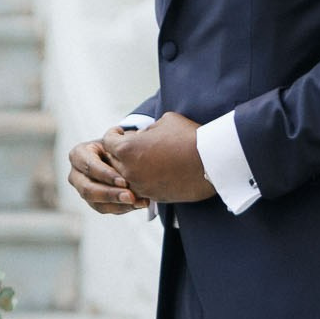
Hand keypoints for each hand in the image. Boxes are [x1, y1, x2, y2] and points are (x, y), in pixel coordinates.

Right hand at [68, 136, 145, 214]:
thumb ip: (120, 141)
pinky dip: (122, 208)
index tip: (124, 181)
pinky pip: (104, 209)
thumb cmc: (116, 145)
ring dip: (118, 204)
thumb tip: (131, 136)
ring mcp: (82, 189)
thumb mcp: (116, 140)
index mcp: (78, 154)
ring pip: (95, 203)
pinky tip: (138, 204)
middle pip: (88, 189)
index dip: (106, 175)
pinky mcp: (92, 202)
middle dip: (110, 194)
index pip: (89, 166)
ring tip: (138, 202)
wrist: (117, 157)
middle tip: (130, 197)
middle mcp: (75, 173)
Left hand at [100, 112, 214, 204]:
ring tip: (142, 161)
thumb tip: (142, 135)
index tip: (121, 132)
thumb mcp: (165, 121)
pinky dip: (141, 182)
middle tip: (132, 146)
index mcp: (127, 149)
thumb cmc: (189, 137)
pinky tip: (152, 173)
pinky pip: (138, 190)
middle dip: (119, 152)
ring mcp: (141, 186)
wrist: (212, 163)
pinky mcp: (154, 197)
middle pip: (112, 162)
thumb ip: (148, 128)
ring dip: (128, 170)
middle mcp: (129, 170)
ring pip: (123, 179)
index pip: (108, 142)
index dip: (114, 135)